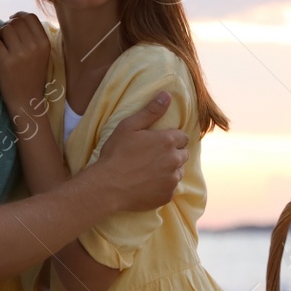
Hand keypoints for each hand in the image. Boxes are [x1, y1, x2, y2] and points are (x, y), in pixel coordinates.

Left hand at [0, 12, 50, 124]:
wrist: (26, 100)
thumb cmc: (32, 74)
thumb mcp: (42, 54)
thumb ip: (34, 35)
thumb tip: (18, 16)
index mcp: (44, 43)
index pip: (30, 17)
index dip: (19, 16)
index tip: (13, 21)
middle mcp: (34, 47)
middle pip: (16, 21)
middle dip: (8, 24)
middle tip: (6, 35)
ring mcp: (20, 54)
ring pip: (5, 29)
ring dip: (0, 33)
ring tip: (2, 42)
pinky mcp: (6, 62)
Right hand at [92, 92, 187, 210]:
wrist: (107, 186)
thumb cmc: (116, 154)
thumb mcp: (129, 126)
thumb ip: (151, 111)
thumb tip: (167, 95)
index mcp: (168, 141)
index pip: (182, 137)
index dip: (170, 139)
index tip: (157, 143)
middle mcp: (175, 160)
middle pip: (183, 154)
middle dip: (172, 154)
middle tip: (152, 157)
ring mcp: (172, 179)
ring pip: (178, 172)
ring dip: (169, 170)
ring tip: (149, 171)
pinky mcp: (167, 195)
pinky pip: (171, 188)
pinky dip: (163, 186)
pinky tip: (147, 184)